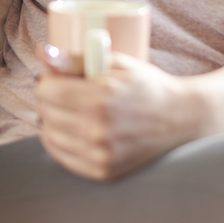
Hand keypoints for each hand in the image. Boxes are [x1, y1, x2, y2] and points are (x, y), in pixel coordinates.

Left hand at [35, 49, 205, 180]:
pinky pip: (62, 157)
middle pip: (44, 112)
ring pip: (49, 135)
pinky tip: (70, 131)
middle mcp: (98, 128)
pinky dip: (59, 142)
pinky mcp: (104, 171)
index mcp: (100, 96)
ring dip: (52, 121)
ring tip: (68, 111)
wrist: (182, 119)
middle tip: (65, 93)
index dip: (49, 80)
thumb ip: (75, 59)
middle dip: (50, 99)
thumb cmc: (147, 85)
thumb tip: (41, 51)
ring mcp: (101, 153)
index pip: (46, 89)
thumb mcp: (115, 62)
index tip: (59, 78)